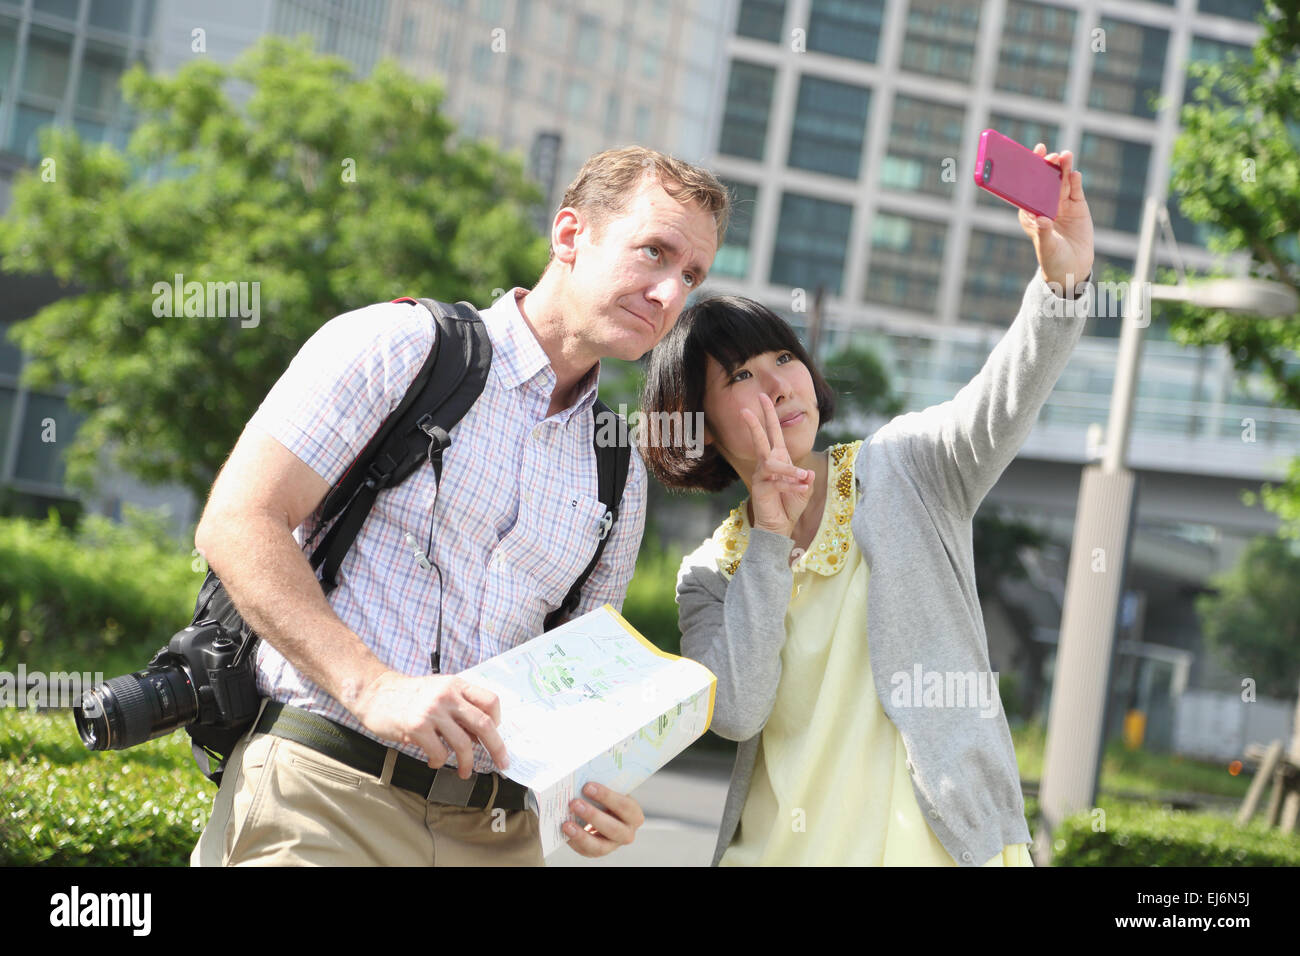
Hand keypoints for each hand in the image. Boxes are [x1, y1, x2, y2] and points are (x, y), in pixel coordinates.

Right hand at [350, 670, 507, 777]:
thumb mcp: (439, 690)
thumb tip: (481, 735)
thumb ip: (459, 706)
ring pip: (463, 744)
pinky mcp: (417, 727)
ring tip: (464, 771)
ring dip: (467, 763)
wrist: (375, 693)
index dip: (497, 720)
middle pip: (484, 724)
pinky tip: (434, 761)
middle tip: (502, 763)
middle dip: (497, 748)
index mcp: (456, 685)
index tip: (495, 734)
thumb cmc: (409, 695)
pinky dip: (439, 762)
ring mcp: (432, 711)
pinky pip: (439, 753)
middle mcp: (447, 696)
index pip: (490, 701)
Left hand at [563, 782, 645, 856]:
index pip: (624, 806)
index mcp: (634, 814)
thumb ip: (599, 789)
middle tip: (574, 803)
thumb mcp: (609, 792)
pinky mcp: (597, 852)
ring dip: (582, 835)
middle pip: (613, 828)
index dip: (606, 796)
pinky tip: (565, 832)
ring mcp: (613, 845)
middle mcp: (627, 833)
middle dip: (592, 816)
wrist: (604, 814)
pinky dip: (574, 841)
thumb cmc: (606, 799)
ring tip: (567, 824)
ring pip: (600, 846)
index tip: (587, 786)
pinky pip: (586, 850)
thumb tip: (579, 781)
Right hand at [741, 393, 813, 538]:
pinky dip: (793, 486)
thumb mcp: (804, 489)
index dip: (769, 414)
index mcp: (779, 458)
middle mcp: (768, 463)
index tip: (763, 397)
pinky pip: (779, 482)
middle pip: (761, 438)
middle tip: (749, 405)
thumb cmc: (790, 504)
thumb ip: (806, 479)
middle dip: (757, 421)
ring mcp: (762, 474)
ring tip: (804, 478)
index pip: (774, 432)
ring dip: (791, 471)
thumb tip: (807, 473)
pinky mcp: (761, 487)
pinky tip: (803, 489)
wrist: (779, 526)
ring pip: (774, 463)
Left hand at [1019, 144, 1094, 294]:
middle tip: (1049, 155)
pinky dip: (1075, 181)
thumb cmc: (1053, 258)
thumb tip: (1042, 219)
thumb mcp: (1047, 247)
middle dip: (1046, 166)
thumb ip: (1044, 232)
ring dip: (1062, 168)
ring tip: (1065, 156)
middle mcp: (1045, 204)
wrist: (1073, 268)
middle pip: (1045, 181)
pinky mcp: (1078, 206)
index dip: (1027, 172)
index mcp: (1030, 212)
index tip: (1028, 159)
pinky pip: (1075, 190)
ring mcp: (1062, 203)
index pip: (1026, 189)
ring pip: (1061, 182)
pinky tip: (1074, 173)